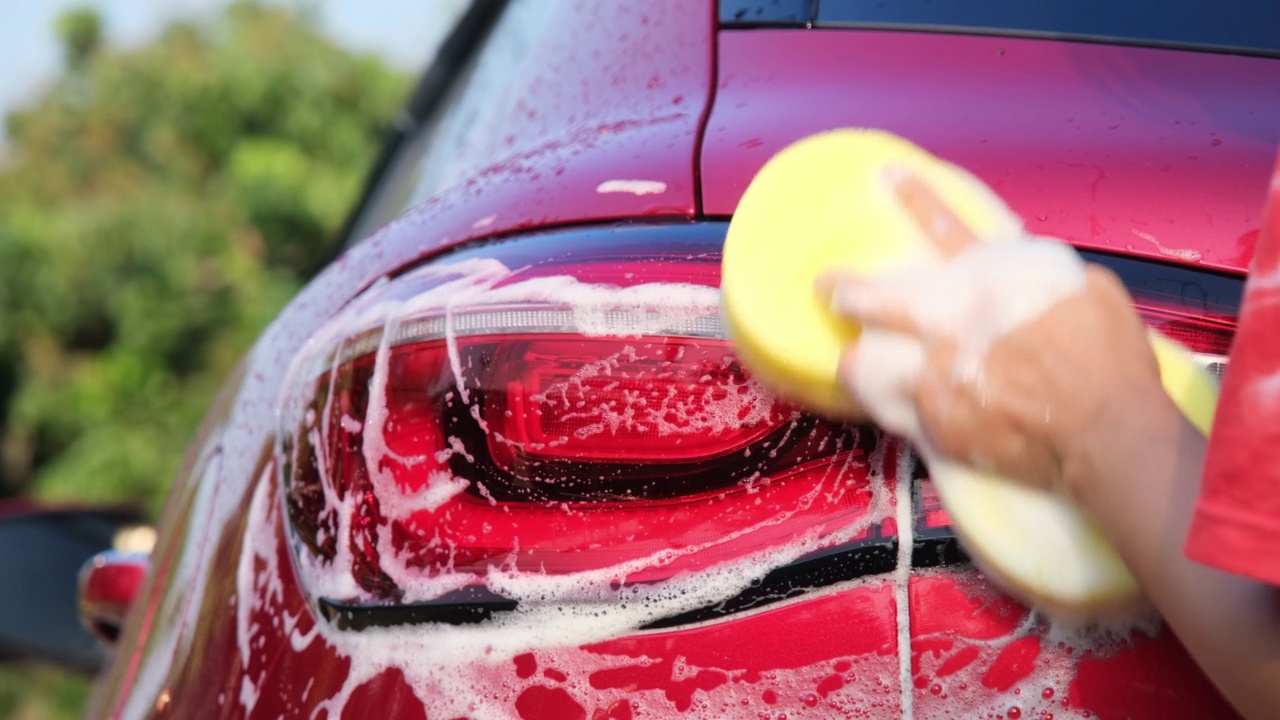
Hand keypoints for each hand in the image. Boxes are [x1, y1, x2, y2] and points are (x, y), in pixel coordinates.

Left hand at [818, 170, 1171, 498]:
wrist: (1106, 431)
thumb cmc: (1107, 361)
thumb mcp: (1087, 289)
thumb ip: (1039, 276)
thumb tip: (1019, 276)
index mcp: (989, 281)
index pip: (943, 226)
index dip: (913, 197)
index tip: (887, 177)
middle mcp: (949, 324)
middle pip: (875, 299)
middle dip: (844, 291)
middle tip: (829, 288)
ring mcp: (935, 376)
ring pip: (867, 364)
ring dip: (858, 362)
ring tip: (850, 361)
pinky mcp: (936, 424)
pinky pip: (894, 413)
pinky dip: (892, 409)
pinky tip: (886, 407)